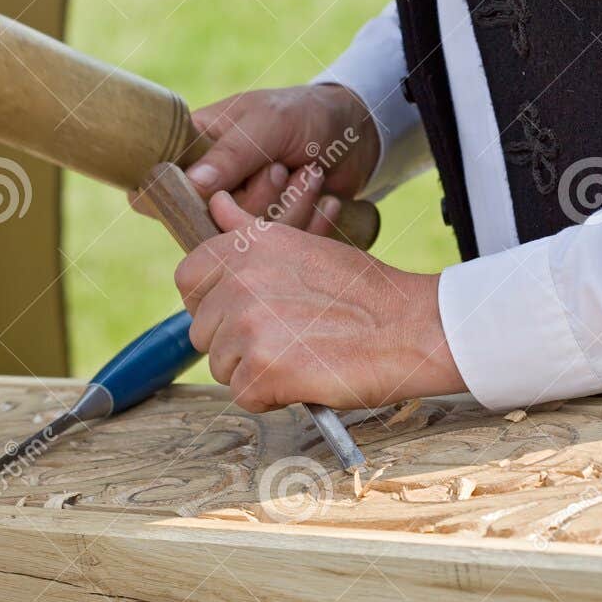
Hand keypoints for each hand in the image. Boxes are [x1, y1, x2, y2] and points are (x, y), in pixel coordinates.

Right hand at [133, 84, 380, 236]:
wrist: (356, 132)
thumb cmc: (302, 114)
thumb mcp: (267, 123)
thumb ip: (232, 153)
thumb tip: (192, 184)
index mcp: (196, 153)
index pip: (163, 190)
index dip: (179, 203)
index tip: (213, 198)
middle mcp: (214, 191)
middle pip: (216, 223)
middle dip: (260, 197)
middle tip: (280, 167)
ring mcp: (245, 216)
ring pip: (253, 239)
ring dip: (293, 206)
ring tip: (312, 173)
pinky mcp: (277, 236)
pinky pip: (286, 249)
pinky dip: (313, 226)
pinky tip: (327, 200)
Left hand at [176, 192, 464, 411]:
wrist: (413, 329)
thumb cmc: (367, 293)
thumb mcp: (305, 245)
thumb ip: (250, 232)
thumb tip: (217, 204)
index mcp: (247, 246)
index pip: (188, 279)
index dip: (212, 303)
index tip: (246, 313)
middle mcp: (240, 280)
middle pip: (202, 330)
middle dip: (237, 343)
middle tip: (288, 337)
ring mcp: (248, 325)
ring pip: (221, 366)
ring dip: (255, 370)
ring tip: (301, 355)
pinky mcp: (262, 369)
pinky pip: (243, 396)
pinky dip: (272, 397)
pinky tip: (305, 378)